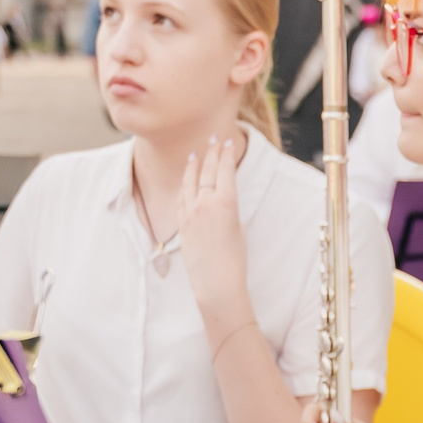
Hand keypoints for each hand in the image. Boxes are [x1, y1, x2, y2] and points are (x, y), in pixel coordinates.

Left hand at [180, 134, 254, 333]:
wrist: (216, 284)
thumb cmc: (235, 261)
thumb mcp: (239, 228)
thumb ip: (229, 209)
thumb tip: (221, 201)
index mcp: (227, 203)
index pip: (225, 170)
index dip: (227, 153)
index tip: (228, 141)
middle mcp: (206, 203)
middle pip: (208, 170)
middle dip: (212, 152)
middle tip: (214, 139)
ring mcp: (191, 212)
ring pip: (191, 181)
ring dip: (194, 164)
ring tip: (196, 153)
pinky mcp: (182, 223)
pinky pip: (182, 197)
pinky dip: (185, 184)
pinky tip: (186, 178)